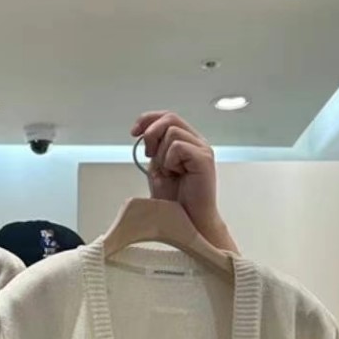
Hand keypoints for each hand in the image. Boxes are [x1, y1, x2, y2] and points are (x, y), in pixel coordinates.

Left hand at [130, 111, 236, 252]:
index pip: (167, 116)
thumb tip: (144, 132)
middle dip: (152, 134)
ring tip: (170, 172)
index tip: (133, 132)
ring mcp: (203, 149)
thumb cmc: (175, 200)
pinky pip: (178, 147)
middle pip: (170, 118)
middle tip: (149, 156)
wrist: (186, 221)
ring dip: (162, 154)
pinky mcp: (204, 159)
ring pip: (172, 132)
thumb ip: (154, 148)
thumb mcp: (157, 168)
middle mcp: (197, 141)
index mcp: (187, 141)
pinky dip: (170, 161)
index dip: (148, 119)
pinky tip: (177, 174)